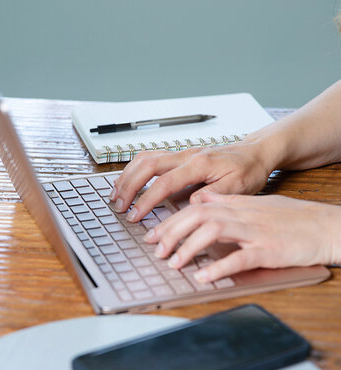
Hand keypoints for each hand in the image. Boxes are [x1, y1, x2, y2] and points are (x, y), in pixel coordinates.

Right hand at [110, 139, 276, 221]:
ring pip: (145, 158)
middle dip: (129, 186)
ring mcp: (181, 153)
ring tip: (116, 194)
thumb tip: (190, 205)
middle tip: (119, 206)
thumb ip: (214, 195)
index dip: (146, 199)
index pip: (165, 182)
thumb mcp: (239, 187)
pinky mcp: (179, 155)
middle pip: (147, 165)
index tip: (135, 215)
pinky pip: (151, 157)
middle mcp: (186, 155)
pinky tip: (129, 180)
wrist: (254, 152)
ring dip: (128, 175)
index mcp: (200, 163)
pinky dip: (135, 169)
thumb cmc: (248, 169)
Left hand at [143, 191, 339, 282]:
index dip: (171, 221)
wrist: (326, 225)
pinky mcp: (269, 250)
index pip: (196, 207)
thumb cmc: (292, 218)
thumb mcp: (256, 204)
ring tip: (173, 263)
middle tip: (156, 249)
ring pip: (214, 231)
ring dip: (189, 247)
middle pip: (199, 216)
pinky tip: (203, 276)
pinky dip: (219, 266)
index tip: (154, 234)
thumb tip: (202, 198)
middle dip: (172, 231)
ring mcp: (256, 231)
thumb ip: (227, 201)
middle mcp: (242, 214)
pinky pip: (240, 257)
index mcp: (237, 204)